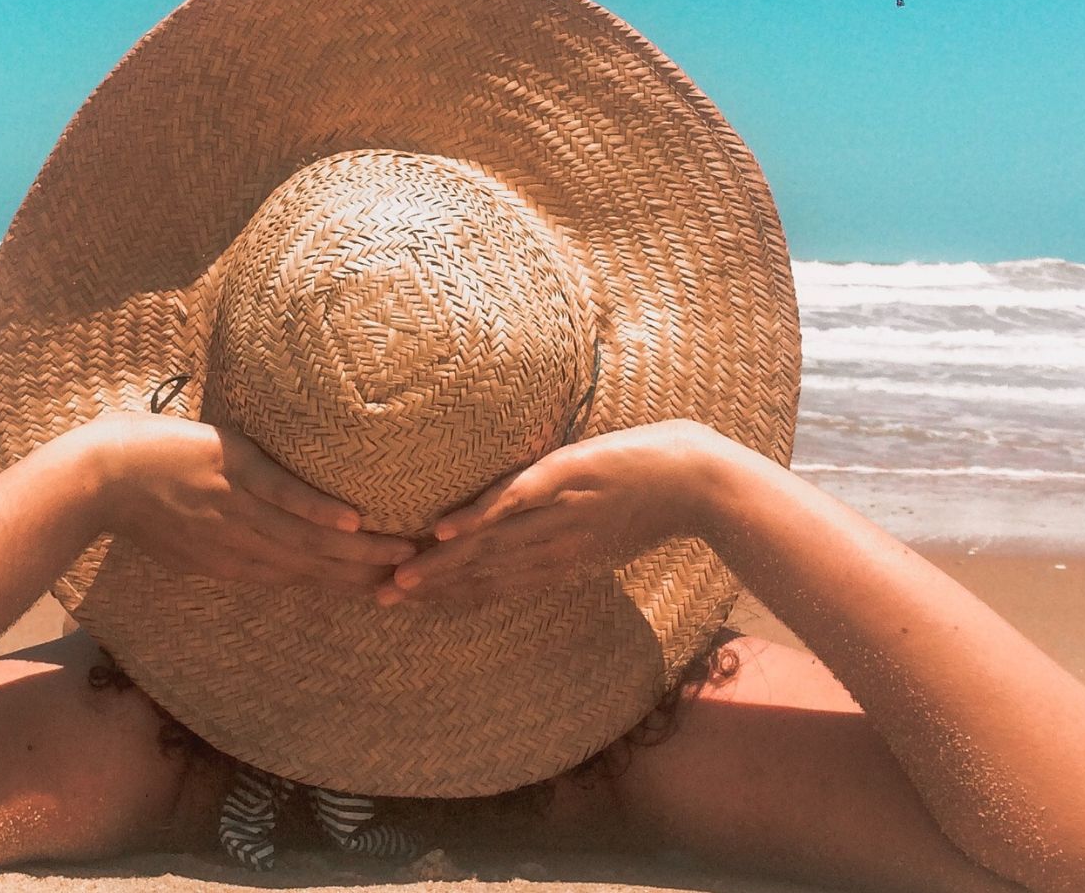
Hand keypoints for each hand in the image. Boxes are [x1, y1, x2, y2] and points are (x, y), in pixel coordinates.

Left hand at [77, 411, 414, 592]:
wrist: (95, 478)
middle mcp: (242, 543)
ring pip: (304, 535)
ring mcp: (236, 506)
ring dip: (356, 547)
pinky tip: (350, 515)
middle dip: (366, 572)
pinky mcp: (229, 467)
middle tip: (419, 579)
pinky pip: (277, 491)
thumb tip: (264, 557)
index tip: (390, 590)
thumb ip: (228, 552)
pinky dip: (312, 506)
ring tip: (403, 552)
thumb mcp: (187, 546)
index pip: (301, 577)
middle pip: (313, 564)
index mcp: (233, 562)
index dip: (346, 585)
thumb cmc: (136, 507)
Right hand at [378, 419, 726, 604]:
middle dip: (433, 587)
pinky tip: (444, 530)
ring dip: (443, 563)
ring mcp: (559, 514)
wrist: (702, 481)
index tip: (411, 605)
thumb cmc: (658, 500)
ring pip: (490, 546)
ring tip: (400, 576)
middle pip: (484, 573)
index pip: (497, 585)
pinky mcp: (566, 478)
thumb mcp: (609, 533)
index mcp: (562, 562)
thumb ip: (568, 538)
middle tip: (382, 600)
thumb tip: (535, 540)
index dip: (452, 597)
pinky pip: (515, 502)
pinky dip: (479, 518)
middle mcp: (554, 547)